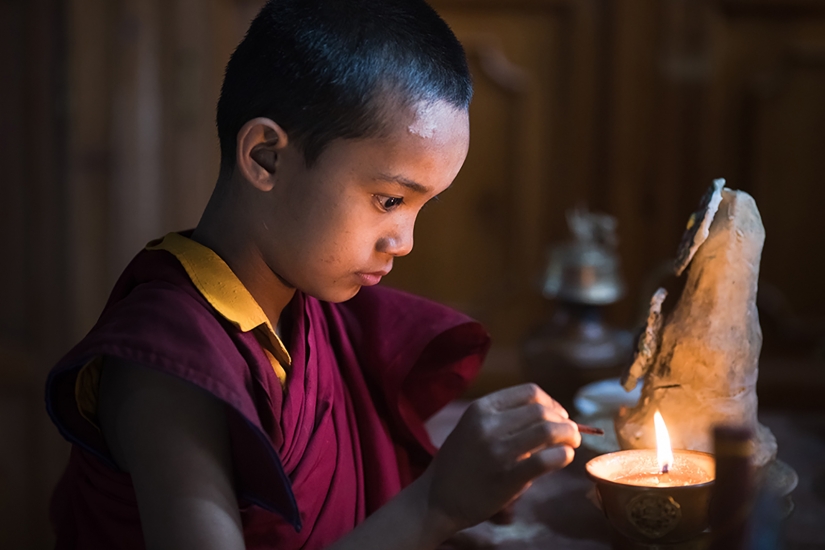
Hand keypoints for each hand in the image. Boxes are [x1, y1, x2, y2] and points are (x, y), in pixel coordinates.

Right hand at [424, 383, 580, 530]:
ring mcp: (498, 451)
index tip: (558, 416)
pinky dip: (563, 456)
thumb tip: (552, 418)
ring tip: (571, 444)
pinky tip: (564, 458)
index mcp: (480, 408)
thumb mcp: (473, 428)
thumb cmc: (459, 464)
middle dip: (563, 420)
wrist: (436, 499)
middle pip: (541, 410)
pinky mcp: (507, 477)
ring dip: (568, 435)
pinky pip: (546, 460)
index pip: (529, 392)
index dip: (552, 402)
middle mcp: (488, 424)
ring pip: (548, 430)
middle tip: (570, 433)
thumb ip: (505, 420)